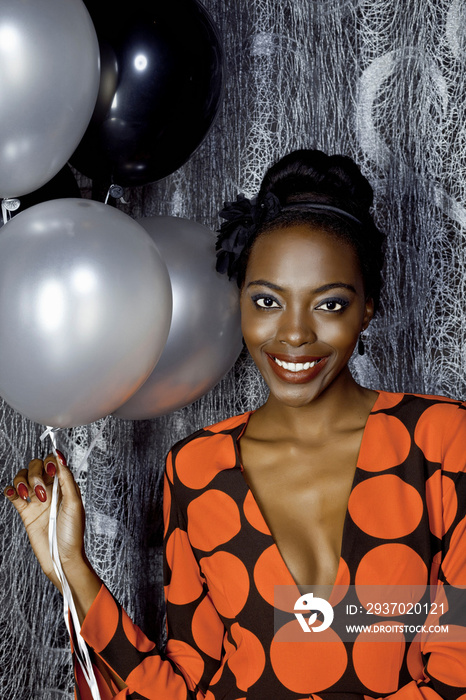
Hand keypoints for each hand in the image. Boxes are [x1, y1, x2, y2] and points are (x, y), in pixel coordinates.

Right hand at [4, 452, 86, 592]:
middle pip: (36, 467)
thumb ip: (66, 479)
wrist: (62, 558)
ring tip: (28, 495)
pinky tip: (13, 493)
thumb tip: (60, 457)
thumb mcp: (74, 503)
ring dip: (22, 481)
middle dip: (35, 473)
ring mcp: (36, 500)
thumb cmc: (73, 533)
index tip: (50, 470)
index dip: (50, 462)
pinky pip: (13, 494)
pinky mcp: (25, 511)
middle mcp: (50, 490)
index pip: (54, 463)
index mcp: (64, 485)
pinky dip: (10, 489)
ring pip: (22, 478)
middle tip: (40, 491)